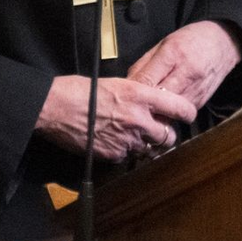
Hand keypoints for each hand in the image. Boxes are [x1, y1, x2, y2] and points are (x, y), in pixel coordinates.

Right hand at [35, 75, 196, 161]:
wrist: (55, 107)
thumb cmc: (81, 90)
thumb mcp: (117, 84)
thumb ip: (138, 96)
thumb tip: (151, 105)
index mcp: (140, 95)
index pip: (179, 107)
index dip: (186, 113)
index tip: (186, 114)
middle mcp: (138, 118)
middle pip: (168, 136)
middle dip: (164, 135)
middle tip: (157, 130)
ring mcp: (127, 139)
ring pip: (148, 149)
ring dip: (144, 144)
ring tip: (129, 134)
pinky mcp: (114, 154)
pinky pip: (128, 156)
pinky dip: (124, 151)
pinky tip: (111, 140)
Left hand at [127, 21, 241, 110]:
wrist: (225, 42)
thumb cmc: (192, 39)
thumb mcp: (164, 43)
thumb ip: (145, 63)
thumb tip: (127, 83)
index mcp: (173, 53)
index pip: (147, 80)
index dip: (132, 92)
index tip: (122, 97)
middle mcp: (186, 73)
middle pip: (157, 100)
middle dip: (142, 107)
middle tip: (129, 112)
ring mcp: (195, 89)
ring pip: (169, 112)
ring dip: (155, 115)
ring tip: (144, 115)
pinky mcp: (201, 101)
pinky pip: (180, 113)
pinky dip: (169, 115)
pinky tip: (162, 112)